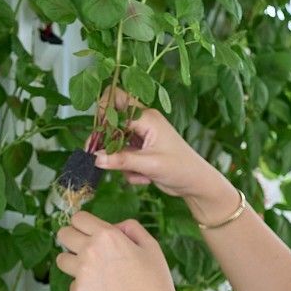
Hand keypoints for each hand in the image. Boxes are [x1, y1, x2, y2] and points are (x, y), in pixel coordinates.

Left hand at [55, 209, 182, 290]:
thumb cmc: (155, 280)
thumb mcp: (150, 246)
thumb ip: (131, 228)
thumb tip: (114, 227)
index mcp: (107, 235)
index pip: (78, 218)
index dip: (83, 223)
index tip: (87, 230)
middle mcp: (89, 250)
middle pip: (63, 234)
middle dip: (71, 238)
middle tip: (83, 248)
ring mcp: (82, 272)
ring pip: (61, 260)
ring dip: (72, 262)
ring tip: (91, 271)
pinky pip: (72, 284)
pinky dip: (83, 287)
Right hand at [93, 88, 232, 214]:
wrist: (195, 183)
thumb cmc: (181, 168)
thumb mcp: (150, 165)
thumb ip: (121, 160)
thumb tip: (95, 157)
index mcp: (147, 118)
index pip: (115, 107)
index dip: (102, 122)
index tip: (95, 142)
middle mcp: (143, 122)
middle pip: (112, 122)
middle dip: (107, 142)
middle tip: (102, 158)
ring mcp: (141, 136)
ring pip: (115, 143)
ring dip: (121, 161)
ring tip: (139, 173)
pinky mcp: (139, 149)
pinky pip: (122, 156)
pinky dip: (128, 169)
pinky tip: (145, 177)